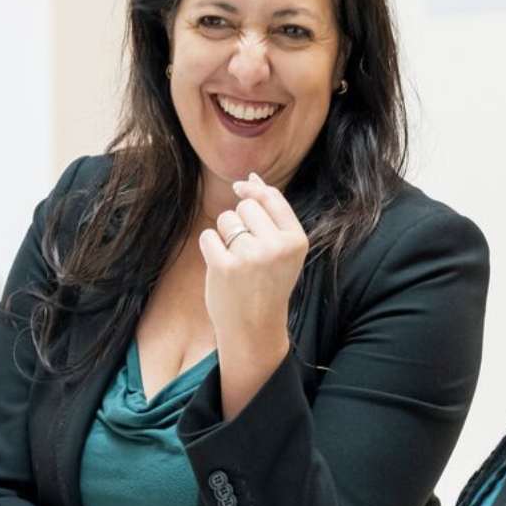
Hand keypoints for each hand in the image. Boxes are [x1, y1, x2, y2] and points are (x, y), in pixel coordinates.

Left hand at [198, 174, 308, 414]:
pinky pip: (208, 236)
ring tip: (237, 261)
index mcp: (296, 240)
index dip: (252, 190)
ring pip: (226, 219)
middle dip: (240, 220)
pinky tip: (222, 268)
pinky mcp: (225, 266)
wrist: (254, 329)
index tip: (241, 190)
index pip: (271, 197)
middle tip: (247, 251)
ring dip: (225, 235)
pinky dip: (210, 248)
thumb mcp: (281, 250)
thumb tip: (252, 176)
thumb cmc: (267, 284)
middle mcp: (276, 246)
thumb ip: (270, 214)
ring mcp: (250, 256)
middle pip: (246, 205)